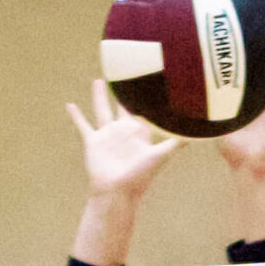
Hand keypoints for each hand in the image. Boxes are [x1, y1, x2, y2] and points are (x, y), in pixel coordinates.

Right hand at [65, 80, 184, 200]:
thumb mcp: (159, 156)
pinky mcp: (93, 141)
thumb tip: (195, 134)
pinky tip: (70, 105)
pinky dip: (76, 116)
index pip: (143, 110)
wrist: (116, 193)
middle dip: (123, 92)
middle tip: (124, 72)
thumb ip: (175, 143)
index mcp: (139, 133)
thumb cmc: (139, 177)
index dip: (146, 97)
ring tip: (99, 80)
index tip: (149, 78)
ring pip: (102, 109)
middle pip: (123, 105)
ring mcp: (108, 136)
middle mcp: (123, 131)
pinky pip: (83, 125)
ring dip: (99, 96)